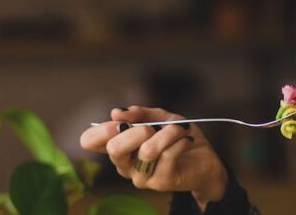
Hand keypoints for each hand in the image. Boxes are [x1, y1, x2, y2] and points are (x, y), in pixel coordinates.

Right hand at [80, 106, 227, 208]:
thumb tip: (116, 112)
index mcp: (119, 147)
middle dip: (135, 131)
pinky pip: (168, 155)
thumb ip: (139, 113)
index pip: (89, 141)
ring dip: (168, 133)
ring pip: (147, 150)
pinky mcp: (160, 182)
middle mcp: (125, 165)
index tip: (120, 121)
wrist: (205, 159)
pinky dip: (180, 140)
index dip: (100, 129)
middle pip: (114, 148)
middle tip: (152, 127)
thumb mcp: (159, 117)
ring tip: (179, 129)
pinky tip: (186, 140)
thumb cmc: (177, 137)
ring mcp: (141, 176)